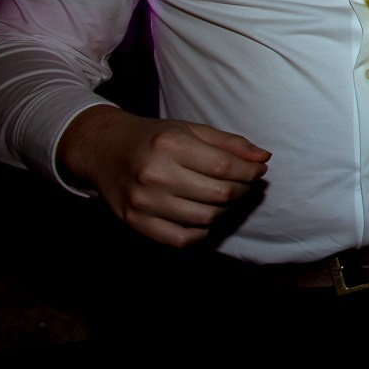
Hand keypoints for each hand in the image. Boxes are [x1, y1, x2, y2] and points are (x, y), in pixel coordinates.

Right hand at [58, 105, 270, 247]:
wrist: (104, 150)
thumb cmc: (154, 138)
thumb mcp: (190, 129)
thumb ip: (229, 143)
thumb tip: (265, 158)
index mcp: (170, 144)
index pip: (225, 166)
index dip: (250, 171)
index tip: (258, 170)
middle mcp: (154, 174)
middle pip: (218, 194)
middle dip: (241, 190)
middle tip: (243, 184)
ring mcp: (142, 201)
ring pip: (204, 218)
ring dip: (224, 210)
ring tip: (222, 197)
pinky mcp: (134, 222)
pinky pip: (180, 239)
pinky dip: (200, 232)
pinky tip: (202, 217)